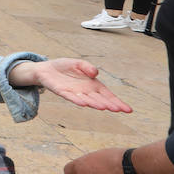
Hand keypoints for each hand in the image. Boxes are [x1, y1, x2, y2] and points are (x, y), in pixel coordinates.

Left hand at [10, 58, 131, 112]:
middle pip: (100, 99)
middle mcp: (85, 92)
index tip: (128, 110)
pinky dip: (77, 100)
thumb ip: (87, 67)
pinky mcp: (62, 91)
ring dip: (95, 103)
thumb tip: (95, 73)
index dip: (117, 102)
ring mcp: (74, 93)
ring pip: (87, 100)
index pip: (108, 95)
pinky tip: (84, 104)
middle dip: (109, 104)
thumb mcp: (78, 63)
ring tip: (104, 107)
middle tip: (119, 109)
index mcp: (93, 85)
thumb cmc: (64, 67)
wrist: (45, 69)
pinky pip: (70, 97)